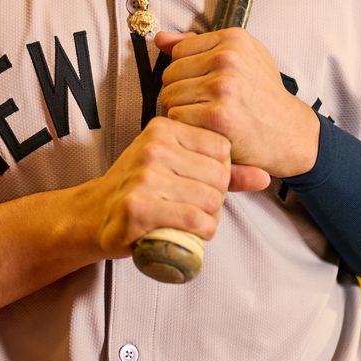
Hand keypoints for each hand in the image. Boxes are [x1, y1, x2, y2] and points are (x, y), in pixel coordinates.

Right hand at [85, 115, 267, 259]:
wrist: (95, 214)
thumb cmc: (142, 189)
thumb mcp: (178, 167)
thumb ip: (224, 171)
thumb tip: (265, 176)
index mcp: (164, 127)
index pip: (222, 148)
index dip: (222, 173)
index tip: (205, 185)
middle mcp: (154, 147)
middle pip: (219, 175)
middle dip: (218, 198)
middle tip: (201, 208)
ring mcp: (144, 176)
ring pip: (209, 199)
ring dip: (211, 218)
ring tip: (196, 221)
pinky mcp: (138, 206)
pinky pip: (194, 220)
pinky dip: (203, 232)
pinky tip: (194, 233)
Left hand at [155, 27, 319, 178]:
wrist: (290, 132)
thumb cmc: (264, 95)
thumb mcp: (243, 58)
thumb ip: (198, 45)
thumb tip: (160, 39)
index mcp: (233, 40)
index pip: (178, 51)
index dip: (185, 71)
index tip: (202, 84)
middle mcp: (228, 59)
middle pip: (170, 74)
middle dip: (180, 92)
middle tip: (202, 104)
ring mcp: (223, 87)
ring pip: (169, 96)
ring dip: (180, 111)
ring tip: (203, 116)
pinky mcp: (217, 116)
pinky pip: (177, 117)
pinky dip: (186, 127)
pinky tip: (204, 129)